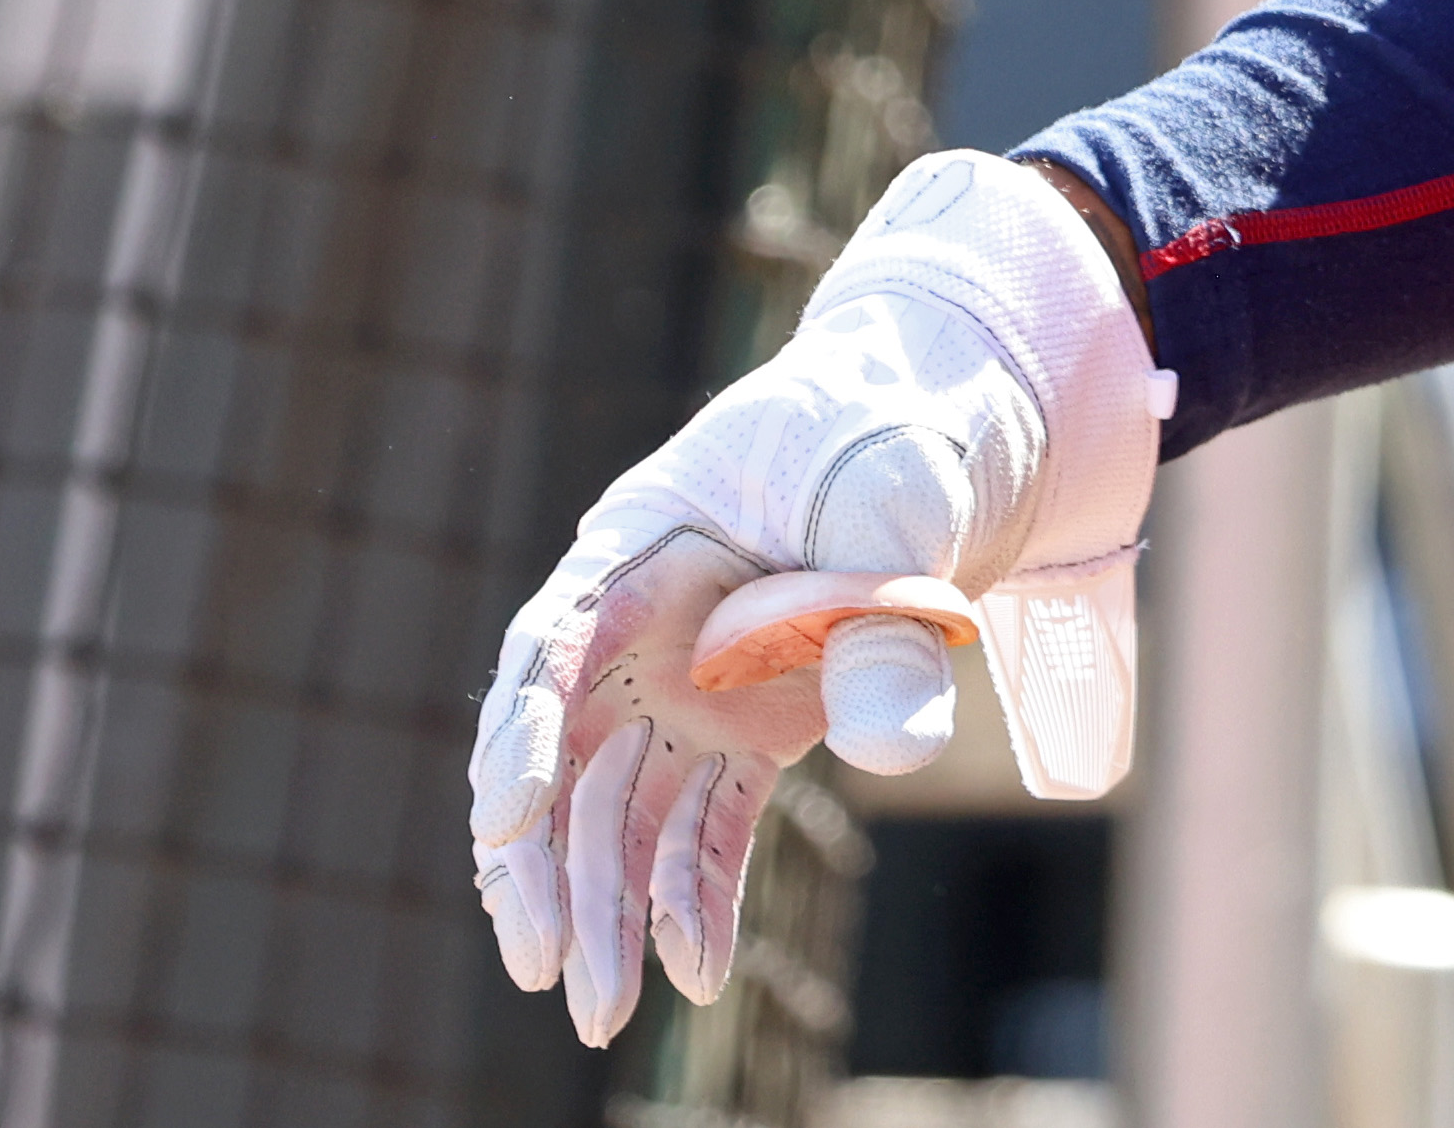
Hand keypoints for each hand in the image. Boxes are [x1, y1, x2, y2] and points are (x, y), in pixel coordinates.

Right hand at [464, 148, 1164, 1042]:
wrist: (944, 440)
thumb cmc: (897, 444)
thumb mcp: (896, 510)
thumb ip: (884, 626)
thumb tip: (897, 753)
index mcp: (644, 546)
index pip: (553, 643)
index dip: (522, 731)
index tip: (510, 815)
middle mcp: (641, 630)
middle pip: (561, 755)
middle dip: (541, 865)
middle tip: (545, 965)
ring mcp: (686, 688)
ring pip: (616, 813)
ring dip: (605, 910)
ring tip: (607, 1013)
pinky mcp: (739, 733)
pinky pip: (697, 828)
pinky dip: (692, 898)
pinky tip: (696, 975)